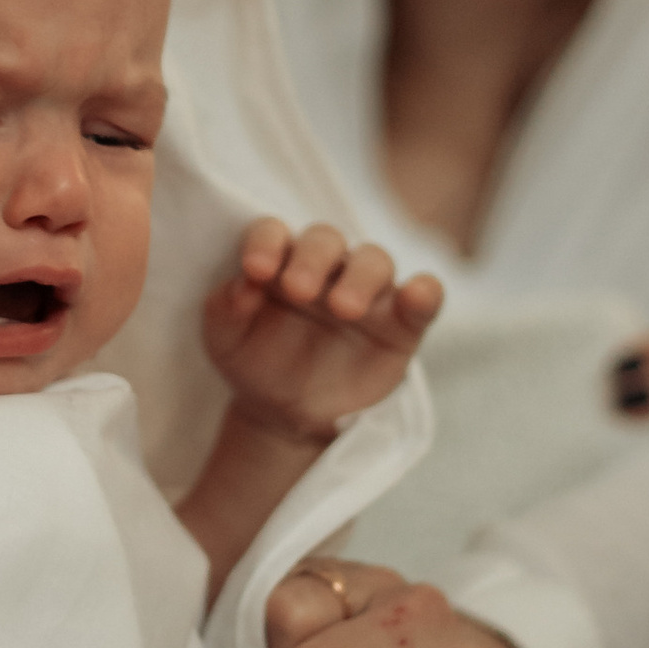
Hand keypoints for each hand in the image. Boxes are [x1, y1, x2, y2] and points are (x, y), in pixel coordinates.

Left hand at [204, 221, 443, 447]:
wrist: (286, 416)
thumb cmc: (255, 362)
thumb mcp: (225, 341)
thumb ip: (223, 309)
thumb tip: (242, 289)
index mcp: (279, 262)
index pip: (274, 231)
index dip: (266, 242)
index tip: (255, 269)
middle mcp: (325, 268)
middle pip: (326, 239)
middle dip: (312, 258)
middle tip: (298, 290)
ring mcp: (366, 293)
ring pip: (374, 260)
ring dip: (360, 276)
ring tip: (344, 308)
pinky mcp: (401, 325)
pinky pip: (424, 297)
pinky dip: (425, 292)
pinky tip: (417, 295)